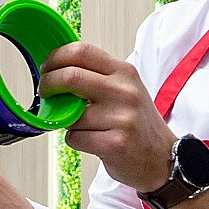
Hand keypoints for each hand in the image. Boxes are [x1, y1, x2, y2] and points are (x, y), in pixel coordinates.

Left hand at [38, 41, 176, 192]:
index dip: (55, 58)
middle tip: (45, 92)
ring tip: (85, 126)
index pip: (81, 51)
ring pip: (70, 114)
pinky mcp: (115, 144)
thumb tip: (56, 69)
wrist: (162, 158)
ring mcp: (122, 118)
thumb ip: (95, 76)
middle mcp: (125, 91)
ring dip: (66, 122)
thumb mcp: (123, 89)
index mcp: (124, 72)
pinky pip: (75, 138)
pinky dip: (75, 140)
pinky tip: (92, 141)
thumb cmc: (136, 122)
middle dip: (48, 84)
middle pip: (70, 76)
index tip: (47, 68)